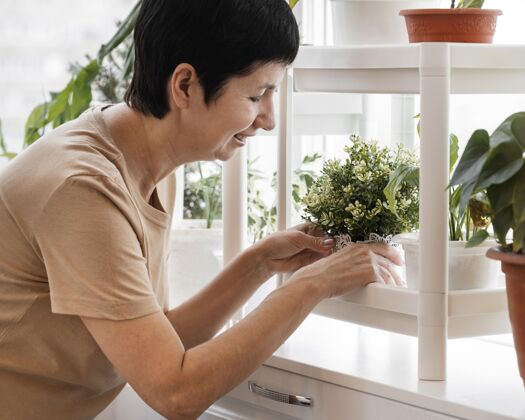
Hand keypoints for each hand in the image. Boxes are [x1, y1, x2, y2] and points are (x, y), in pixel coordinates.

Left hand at [256, 223, 334, 274]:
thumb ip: (315, 242)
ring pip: (324, 251)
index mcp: (308, 228)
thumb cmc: (279, 242)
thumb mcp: (298, 239)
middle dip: (331, 243)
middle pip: (326, 241)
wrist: (267, 258)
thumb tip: (330, 243)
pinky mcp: (308, 262)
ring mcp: (309, 250)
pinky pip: (319, 261)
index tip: (340, 236)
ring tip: (332, 253)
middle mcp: (310, 239)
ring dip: (329, 253)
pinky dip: (324, 260)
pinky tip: (328, 259)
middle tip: (337, 246)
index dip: (331, 232)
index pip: (324, 229)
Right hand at [290, 242, 404, 298]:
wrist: (316, 280)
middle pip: (387, 260)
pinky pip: (384, 281)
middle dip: (395, 271)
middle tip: (398, 278)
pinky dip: (388, 287)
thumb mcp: (337, 261)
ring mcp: (367, 261)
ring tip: (396, 288)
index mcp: (355, 247)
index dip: (391, 254)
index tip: (396, 259)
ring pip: (388, 272)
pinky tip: (389, 291)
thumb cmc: (320, 274)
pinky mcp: (369, 273)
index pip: (380, 247)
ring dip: (394, 281)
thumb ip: (350, 262)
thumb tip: (354, 270)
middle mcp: (363, 251)